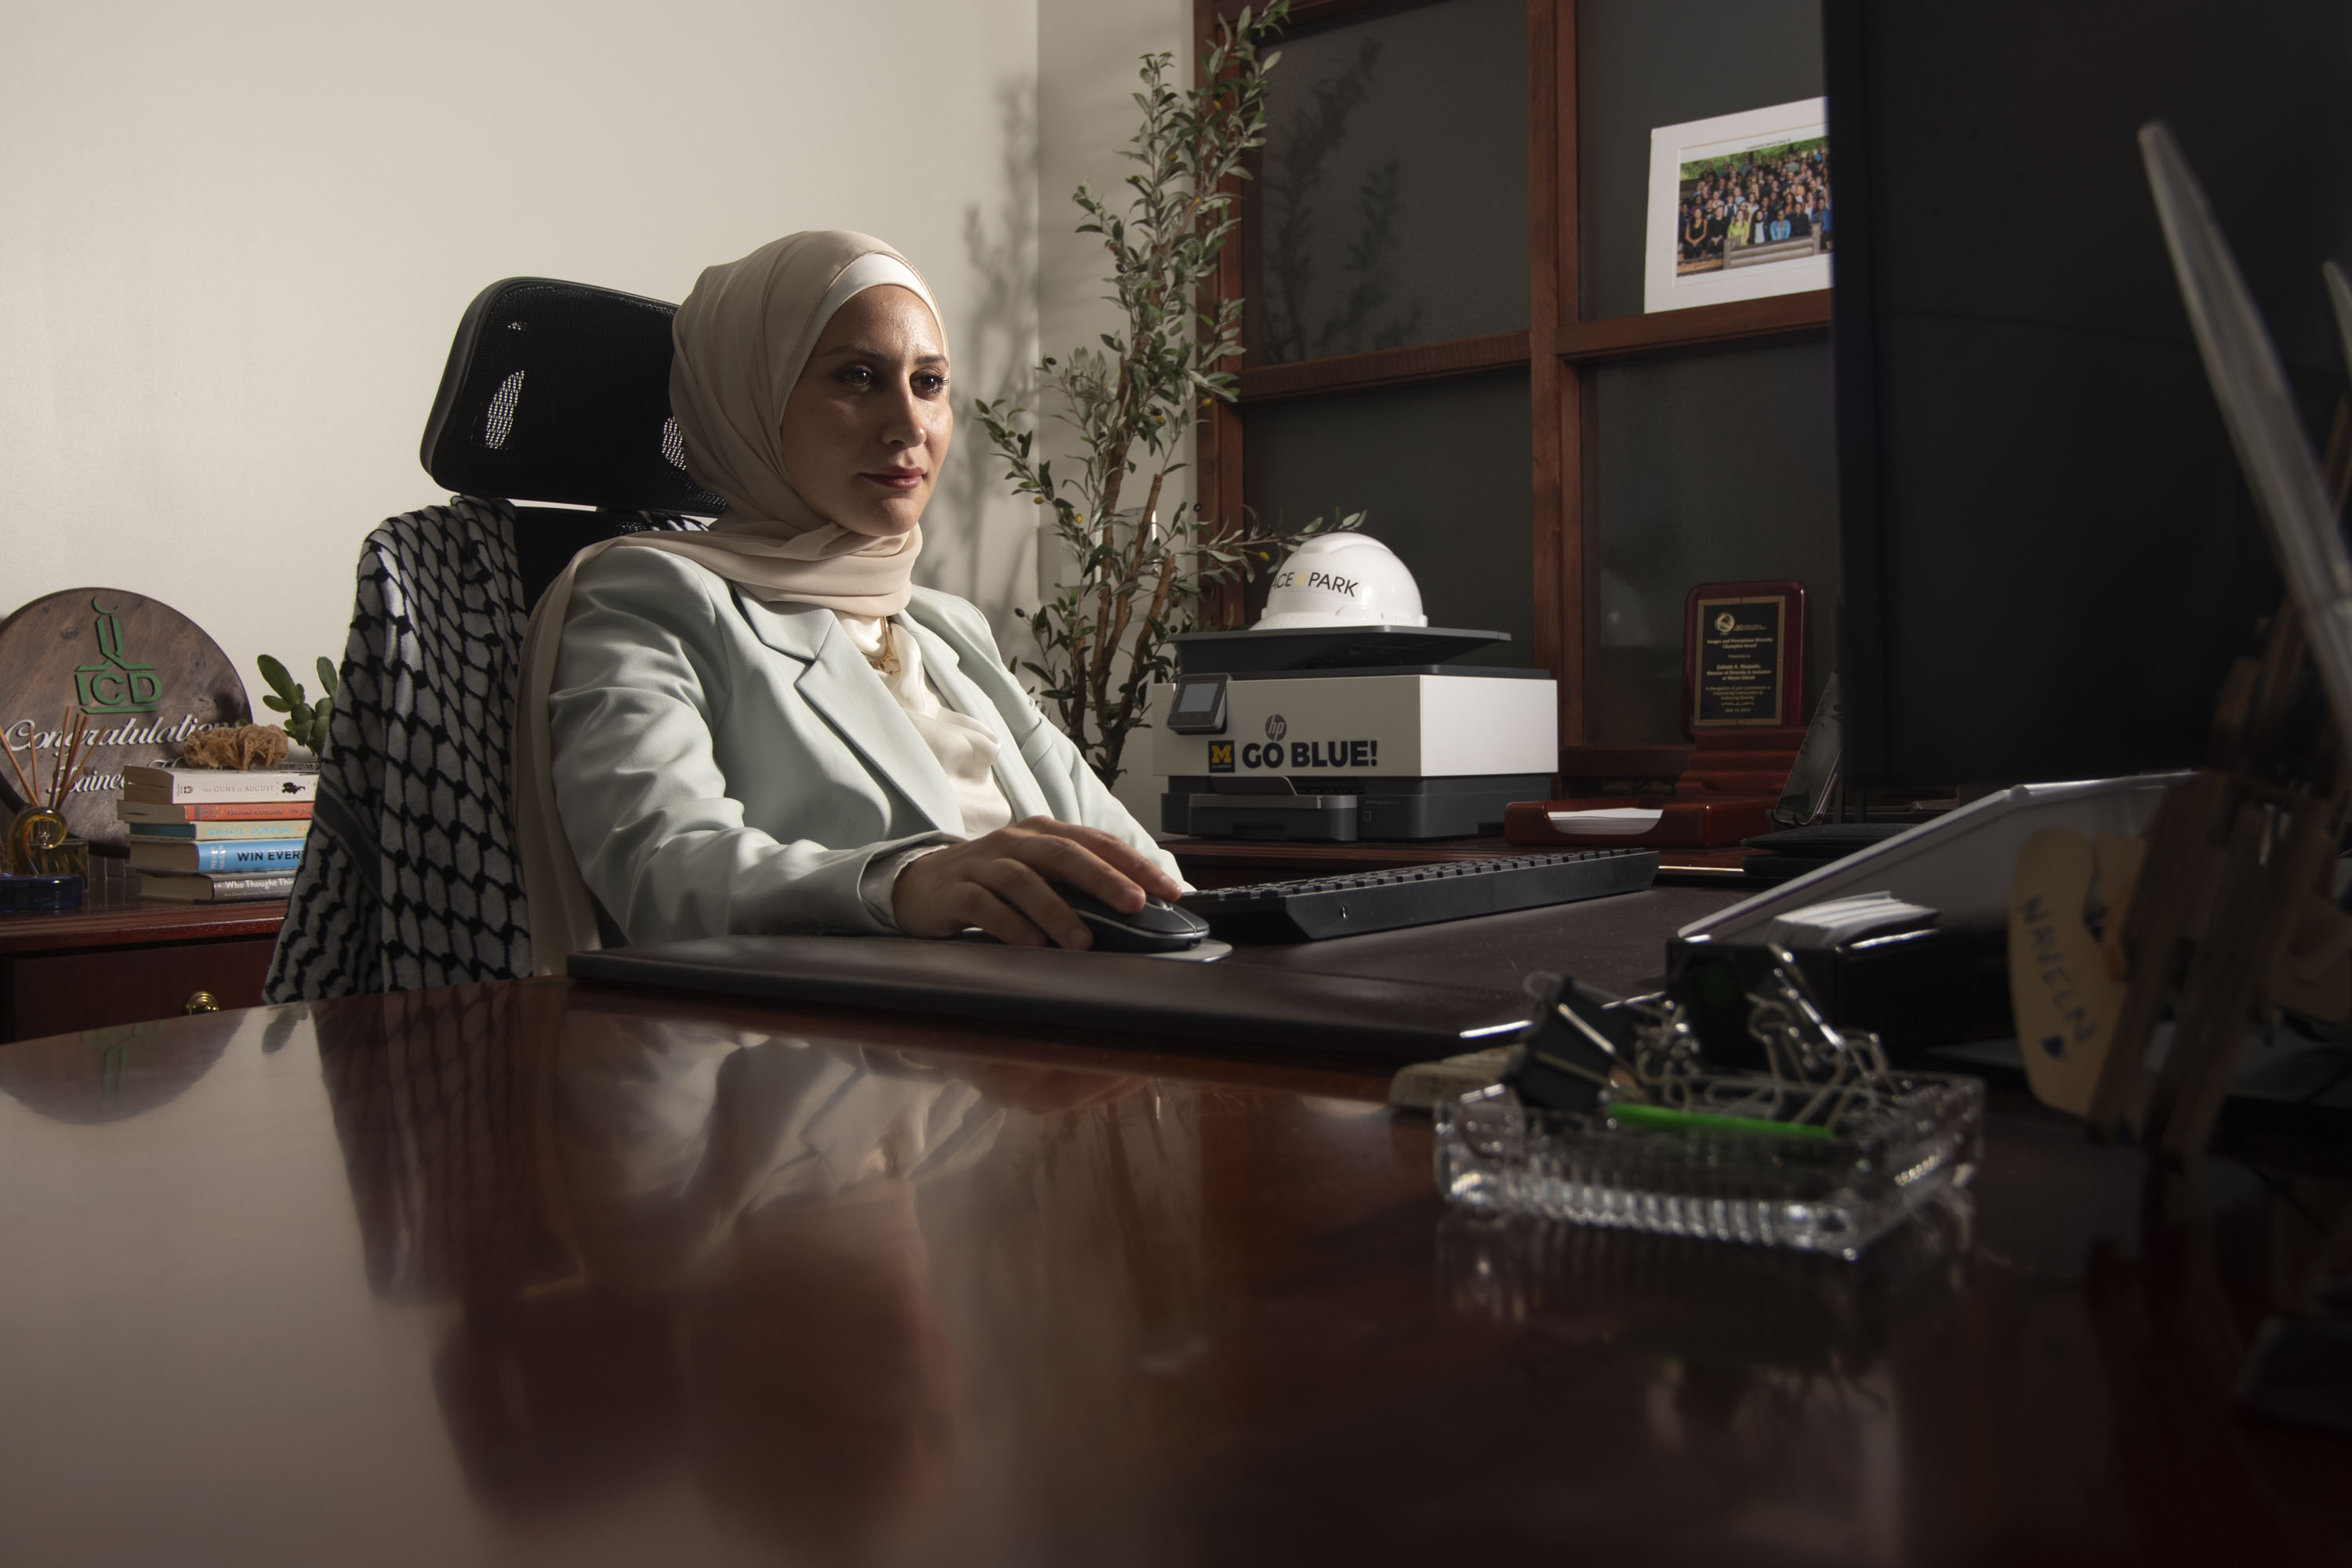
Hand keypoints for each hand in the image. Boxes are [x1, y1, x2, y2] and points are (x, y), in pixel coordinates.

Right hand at [890, 816, 1182, 949]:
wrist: (920, 885)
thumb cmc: (991, 881)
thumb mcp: (1038, 873)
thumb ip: (1079, 883)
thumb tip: (1138, 907)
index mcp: (1043, 834)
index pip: (1097, 842)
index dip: (1135, 864)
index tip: (1170, 891)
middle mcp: (1016, 842)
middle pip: (1064, 853)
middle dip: (1104, 878)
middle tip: (1134, 904)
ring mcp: (983, 865)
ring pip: (1024, 880)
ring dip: (1057, 910)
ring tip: (1083, 941)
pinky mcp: (955, 891)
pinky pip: (984, 906)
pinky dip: (1010, 925)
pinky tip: (1031, 945)